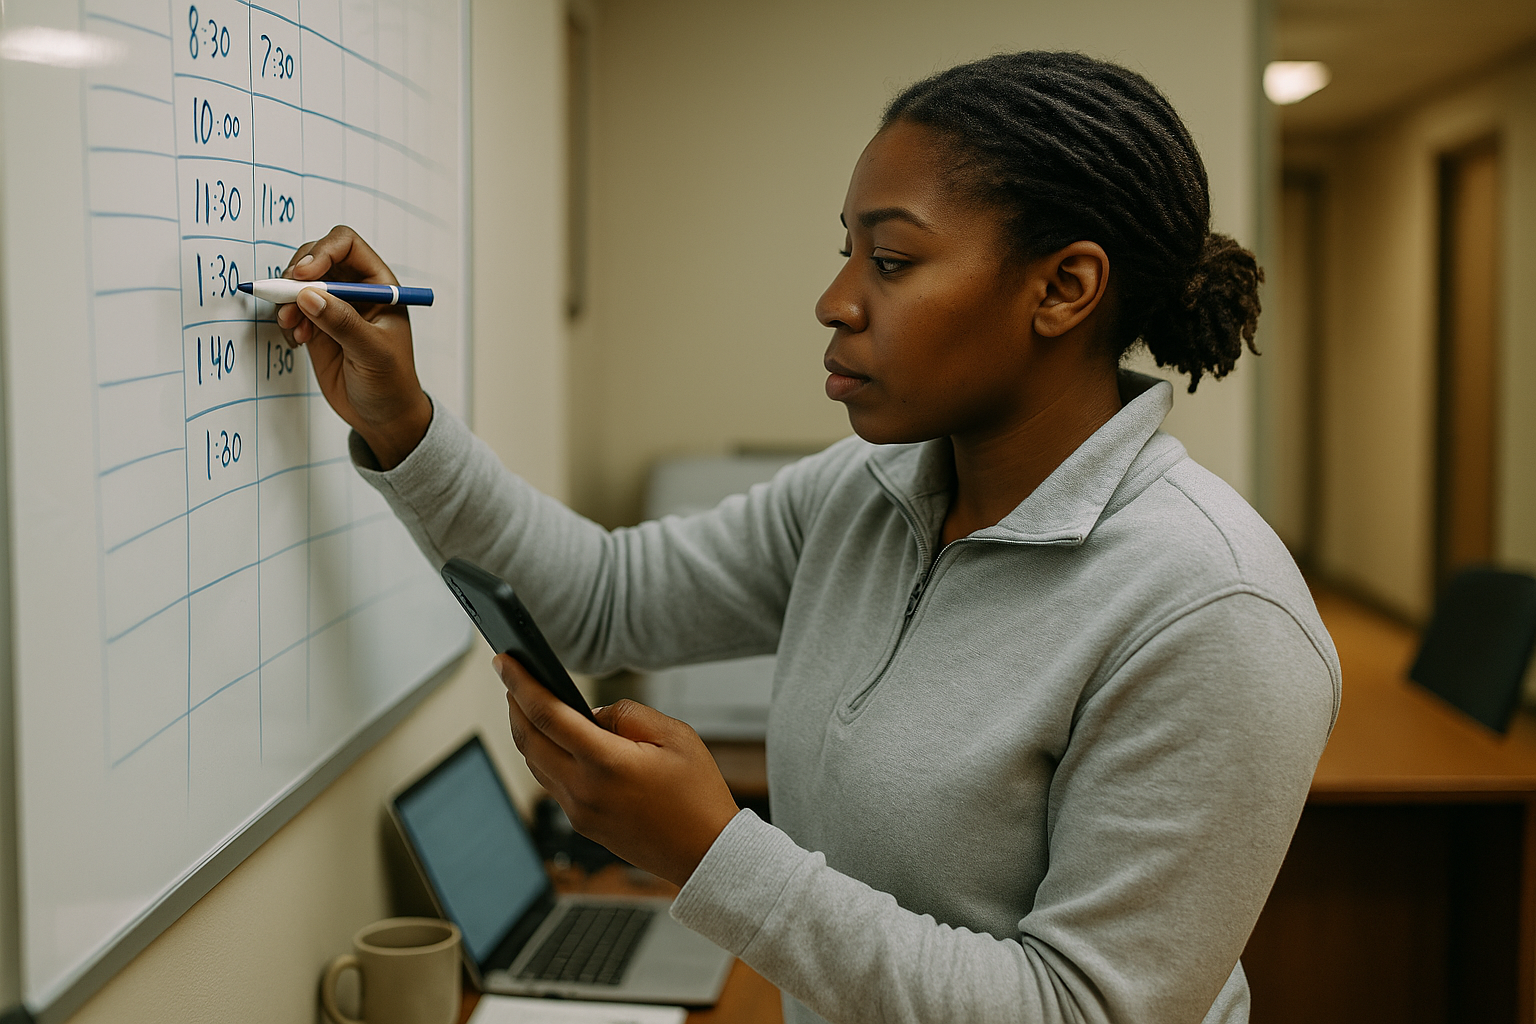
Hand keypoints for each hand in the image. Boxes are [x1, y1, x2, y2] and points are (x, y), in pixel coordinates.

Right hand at [276, 225, 431, 468]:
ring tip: (294, 328)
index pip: (346, 245)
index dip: (322, 251)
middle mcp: (355, 289)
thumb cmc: (391, 384)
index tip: (304, 276)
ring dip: (287, 299)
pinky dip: (286, 320)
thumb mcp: (373, 353)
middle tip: (288, 300)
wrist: (382, 417)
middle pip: (316, 256)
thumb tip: (308, 295)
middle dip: (296, 275)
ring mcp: (333, 307)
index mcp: (380, 285)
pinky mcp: (315, 326)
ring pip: (298, 282)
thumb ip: (343, 323)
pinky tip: (298, 342)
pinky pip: (291, 309)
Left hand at [496, 655, 740, 886]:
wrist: (705, 853)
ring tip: (528, 703)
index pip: (546, 714)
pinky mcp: (583, 824)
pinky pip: (550, 783)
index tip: (503, 660)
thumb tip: (592, 714)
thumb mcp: (675, 735)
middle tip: (510, 676)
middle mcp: (583, 790)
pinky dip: (542, 754)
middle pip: (527, 739)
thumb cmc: (698, 795)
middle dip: (513, 703)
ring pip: (534, 763)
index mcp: (606, 763)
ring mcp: (579, 811)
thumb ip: (628, 714)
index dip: (520, 683)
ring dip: (525, 730)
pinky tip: (552, 740)